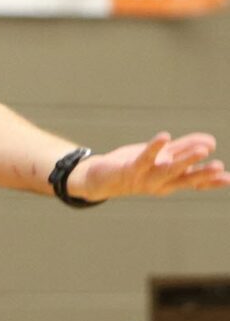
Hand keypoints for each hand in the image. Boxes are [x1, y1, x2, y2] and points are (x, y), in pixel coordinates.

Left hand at [70, 132, 229, 200]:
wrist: (102, 178)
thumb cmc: (136, 167)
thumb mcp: (162, 158)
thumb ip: (184, 149)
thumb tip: (210, 142)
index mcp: (170, 183)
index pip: (194, 182)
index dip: (211, 181)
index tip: (228, 177)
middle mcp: (160, 183)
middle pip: (184, 177)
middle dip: (202, 172)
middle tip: (220, 166)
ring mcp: (145, 177)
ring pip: (168, 169)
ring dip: (185, 160)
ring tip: (201, 150)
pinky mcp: (131, 168)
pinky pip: (145, 157)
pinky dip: (155, 147)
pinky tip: (165, 137)